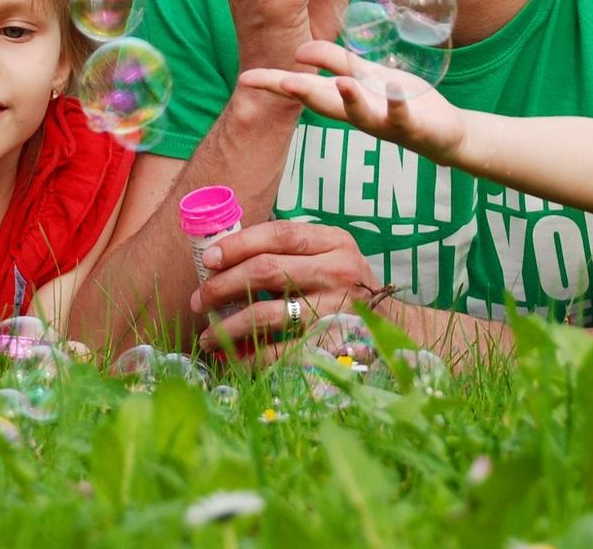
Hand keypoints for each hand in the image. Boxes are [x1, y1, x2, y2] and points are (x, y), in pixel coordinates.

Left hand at [187, 220, 379, 363]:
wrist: (392, 329)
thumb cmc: (346, 288)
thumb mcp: (331, 256)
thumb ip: (291, 250)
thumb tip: (225, 256)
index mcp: (335, 242)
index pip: (280, 234)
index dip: (239, 244)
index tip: (210, 258)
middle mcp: (338, 272)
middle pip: (266, 271)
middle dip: (223, 286)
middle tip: (200, 300)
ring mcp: (336, 310)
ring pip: (266, 314)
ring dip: (228, 326)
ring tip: (207, 335)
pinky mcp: (331, 346)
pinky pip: (280, 353)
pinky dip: (250, 357)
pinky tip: (234, 358)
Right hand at [238, 39, 467, 163]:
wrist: (443, 132)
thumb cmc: (398, 101)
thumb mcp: (365, 75)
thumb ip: (335, 61)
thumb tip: (299, 49)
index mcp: (344, 99)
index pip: (304, 89)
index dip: (274, 84)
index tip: (245, 78)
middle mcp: (358, 114)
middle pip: (325, 105)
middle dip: (303, 92)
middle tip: (280, 82)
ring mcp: (385, 122)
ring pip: (362, 115)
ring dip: (350, 99)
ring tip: (341, 82)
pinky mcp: (412, 126)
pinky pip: (402, 115)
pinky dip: (395, 103)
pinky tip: (391, 87)